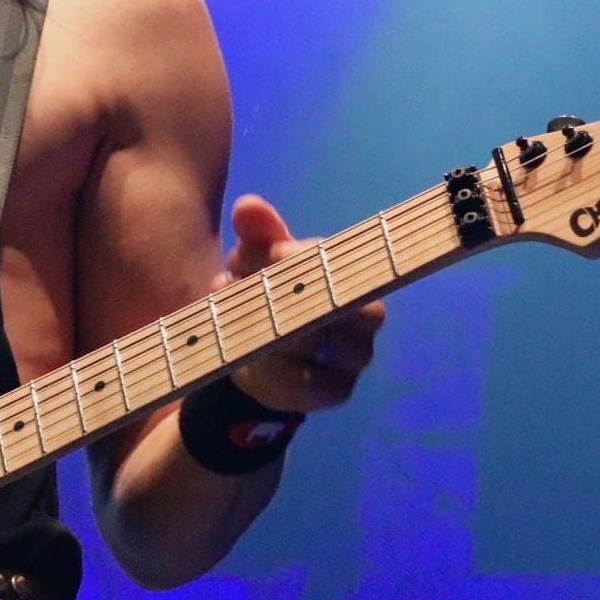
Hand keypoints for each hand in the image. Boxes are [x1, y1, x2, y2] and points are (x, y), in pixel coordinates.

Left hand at [220, 193, 384, 413]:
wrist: (263, 353)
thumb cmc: (269, 294)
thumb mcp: (259, 259)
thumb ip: (257, 233)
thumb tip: (247, 206)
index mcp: (356, 276)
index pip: (339, 267)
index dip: (298, 260)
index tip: (266, 255)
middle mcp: (366, 320)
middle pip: (326, 307)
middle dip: (275, 297)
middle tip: (235, 290)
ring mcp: (354, 360)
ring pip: (311, 347)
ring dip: (265, 334)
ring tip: (233, 323)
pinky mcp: (335, 393)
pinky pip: (304, 385)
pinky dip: (268, 371)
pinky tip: (245, 358)